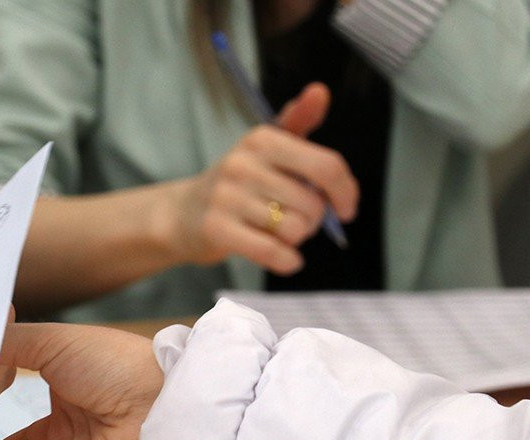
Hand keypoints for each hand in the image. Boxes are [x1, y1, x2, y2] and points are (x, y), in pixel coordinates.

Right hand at [166, 83, 357, 274]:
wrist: (183, 213)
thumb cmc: (237, 183)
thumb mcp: (266, 147)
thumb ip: (298, 121)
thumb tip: (320, 90)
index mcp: (262, 139)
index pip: (327, 166)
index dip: (346, 192)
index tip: (346, 208)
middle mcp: (243, 163)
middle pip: (313, 204)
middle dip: (313, 221)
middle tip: (296, 220)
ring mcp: (228, 197)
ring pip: (294, 229)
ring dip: (295, 239)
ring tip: (278, 232)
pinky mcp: (217, 229)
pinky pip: (273, 251)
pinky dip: (287, 260)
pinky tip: (286, 258)